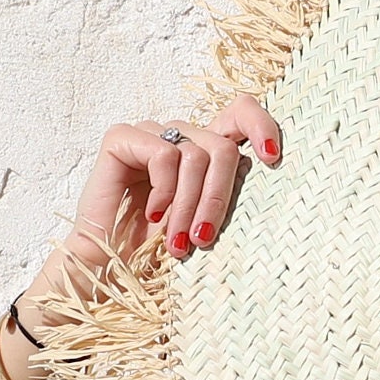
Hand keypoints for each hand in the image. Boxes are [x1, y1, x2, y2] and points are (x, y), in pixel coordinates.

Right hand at [20, 94, 281, 305]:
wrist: (107, 268)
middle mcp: (179, 135)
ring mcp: (150, 133)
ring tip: (177, 243)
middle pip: (223, 147)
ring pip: (196, 155)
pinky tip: (153, 215)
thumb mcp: (203, 220)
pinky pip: (164, 155)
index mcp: (203, 149)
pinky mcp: (122, 137)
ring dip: (189, 206)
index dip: (261, 126)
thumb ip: (226, 191)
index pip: (240, 112)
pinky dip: (164, 192)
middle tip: (203, 239)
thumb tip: (265, 167)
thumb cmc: (157, 249)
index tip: (272, 159)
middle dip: (218, 198)